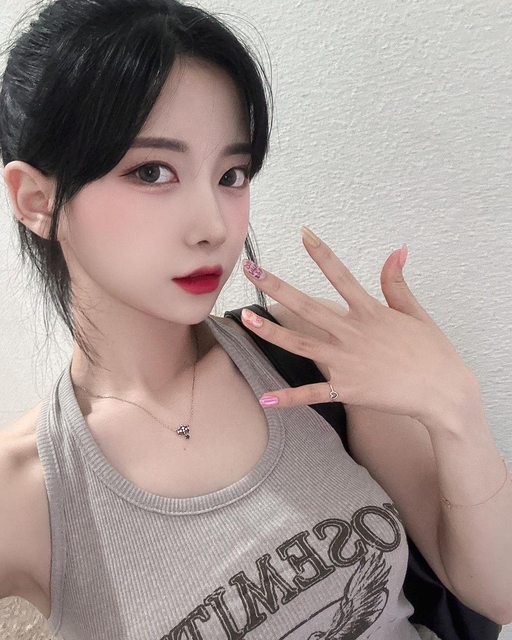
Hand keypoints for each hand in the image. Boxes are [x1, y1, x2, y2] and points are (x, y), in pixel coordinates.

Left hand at [240, 227, 476, 428]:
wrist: (443, 392)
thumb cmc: (432, 352)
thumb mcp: (415, 312)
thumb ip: (397, 283)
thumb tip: (396, 250)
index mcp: (369, 312)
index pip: (341, 275)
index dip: (321, 253)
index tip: (303, 233)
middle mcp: (352, 334)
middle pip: (307, 306)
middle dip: (276, 287)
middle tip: (251, 271)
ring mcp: (346, 362)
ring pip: (300, 344)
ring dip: (271, 331)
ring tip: (247, 318)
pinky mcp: (346, 389)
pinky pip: (312, 394)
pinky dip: (288, 398)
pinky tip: (265, 398)